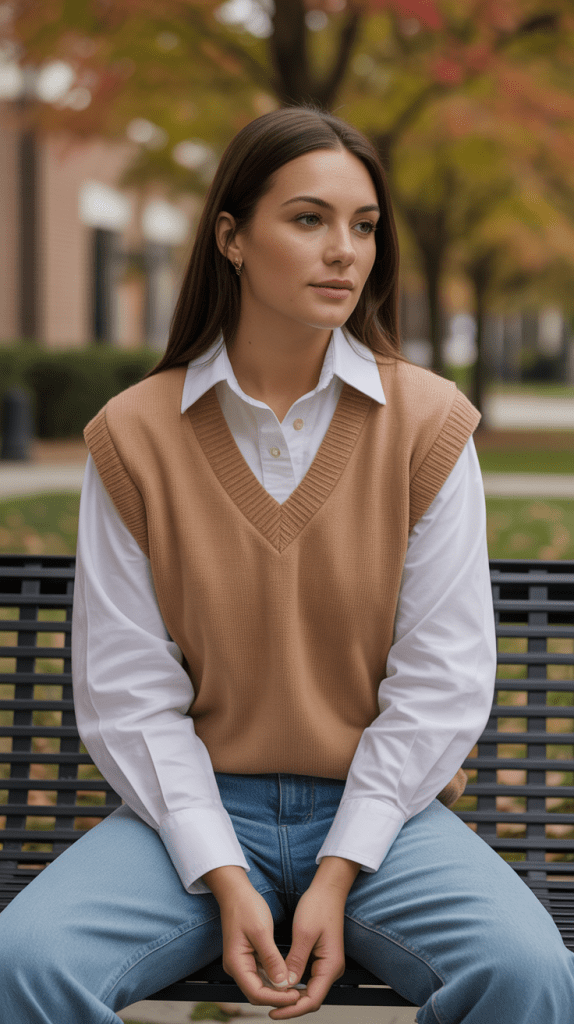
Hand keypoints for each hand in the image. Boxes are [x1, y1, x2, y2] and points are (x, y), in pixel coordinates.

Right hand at [202, 866, 300, 1010]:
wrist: (235, 891)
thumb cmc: (246, 907)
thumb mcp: (261, 931)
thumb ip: (271, 959)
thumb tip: (282, 983)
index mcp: (236, 963)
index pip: (256, 993)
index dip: (277, 998)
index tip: (295, 995)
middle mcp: (236, 967)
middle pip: (257, 993)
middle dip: (278, 997)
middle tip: (299, 994)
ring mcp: (242, 962)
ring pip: (260, 985)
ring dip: (277, 989)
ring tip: (297, 988)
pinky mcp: (248, 956)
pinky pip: (261, 973)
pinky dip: (274, 977)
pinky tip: (288, 975)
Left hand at [270, 857, 360, 1019]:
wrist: (328, 889)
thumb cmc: (319, 906)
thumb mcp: (303, 933)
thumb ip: (295, 961)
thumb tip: (286, 985)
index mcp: (330, 966)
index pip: (312, 1000)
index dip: (292, 1010)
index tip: (274, 1012)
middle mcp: (331, 969)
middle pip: (311, 998)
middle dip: (291, 1006)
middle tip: (269, 1008)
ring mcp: (327, 964)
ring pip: (309, 990)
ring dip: (292, 996)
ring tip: (271, 997)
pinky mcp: (321, 958)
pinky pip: (308, 978)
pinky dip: (294, 983)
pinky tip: (280, 982)